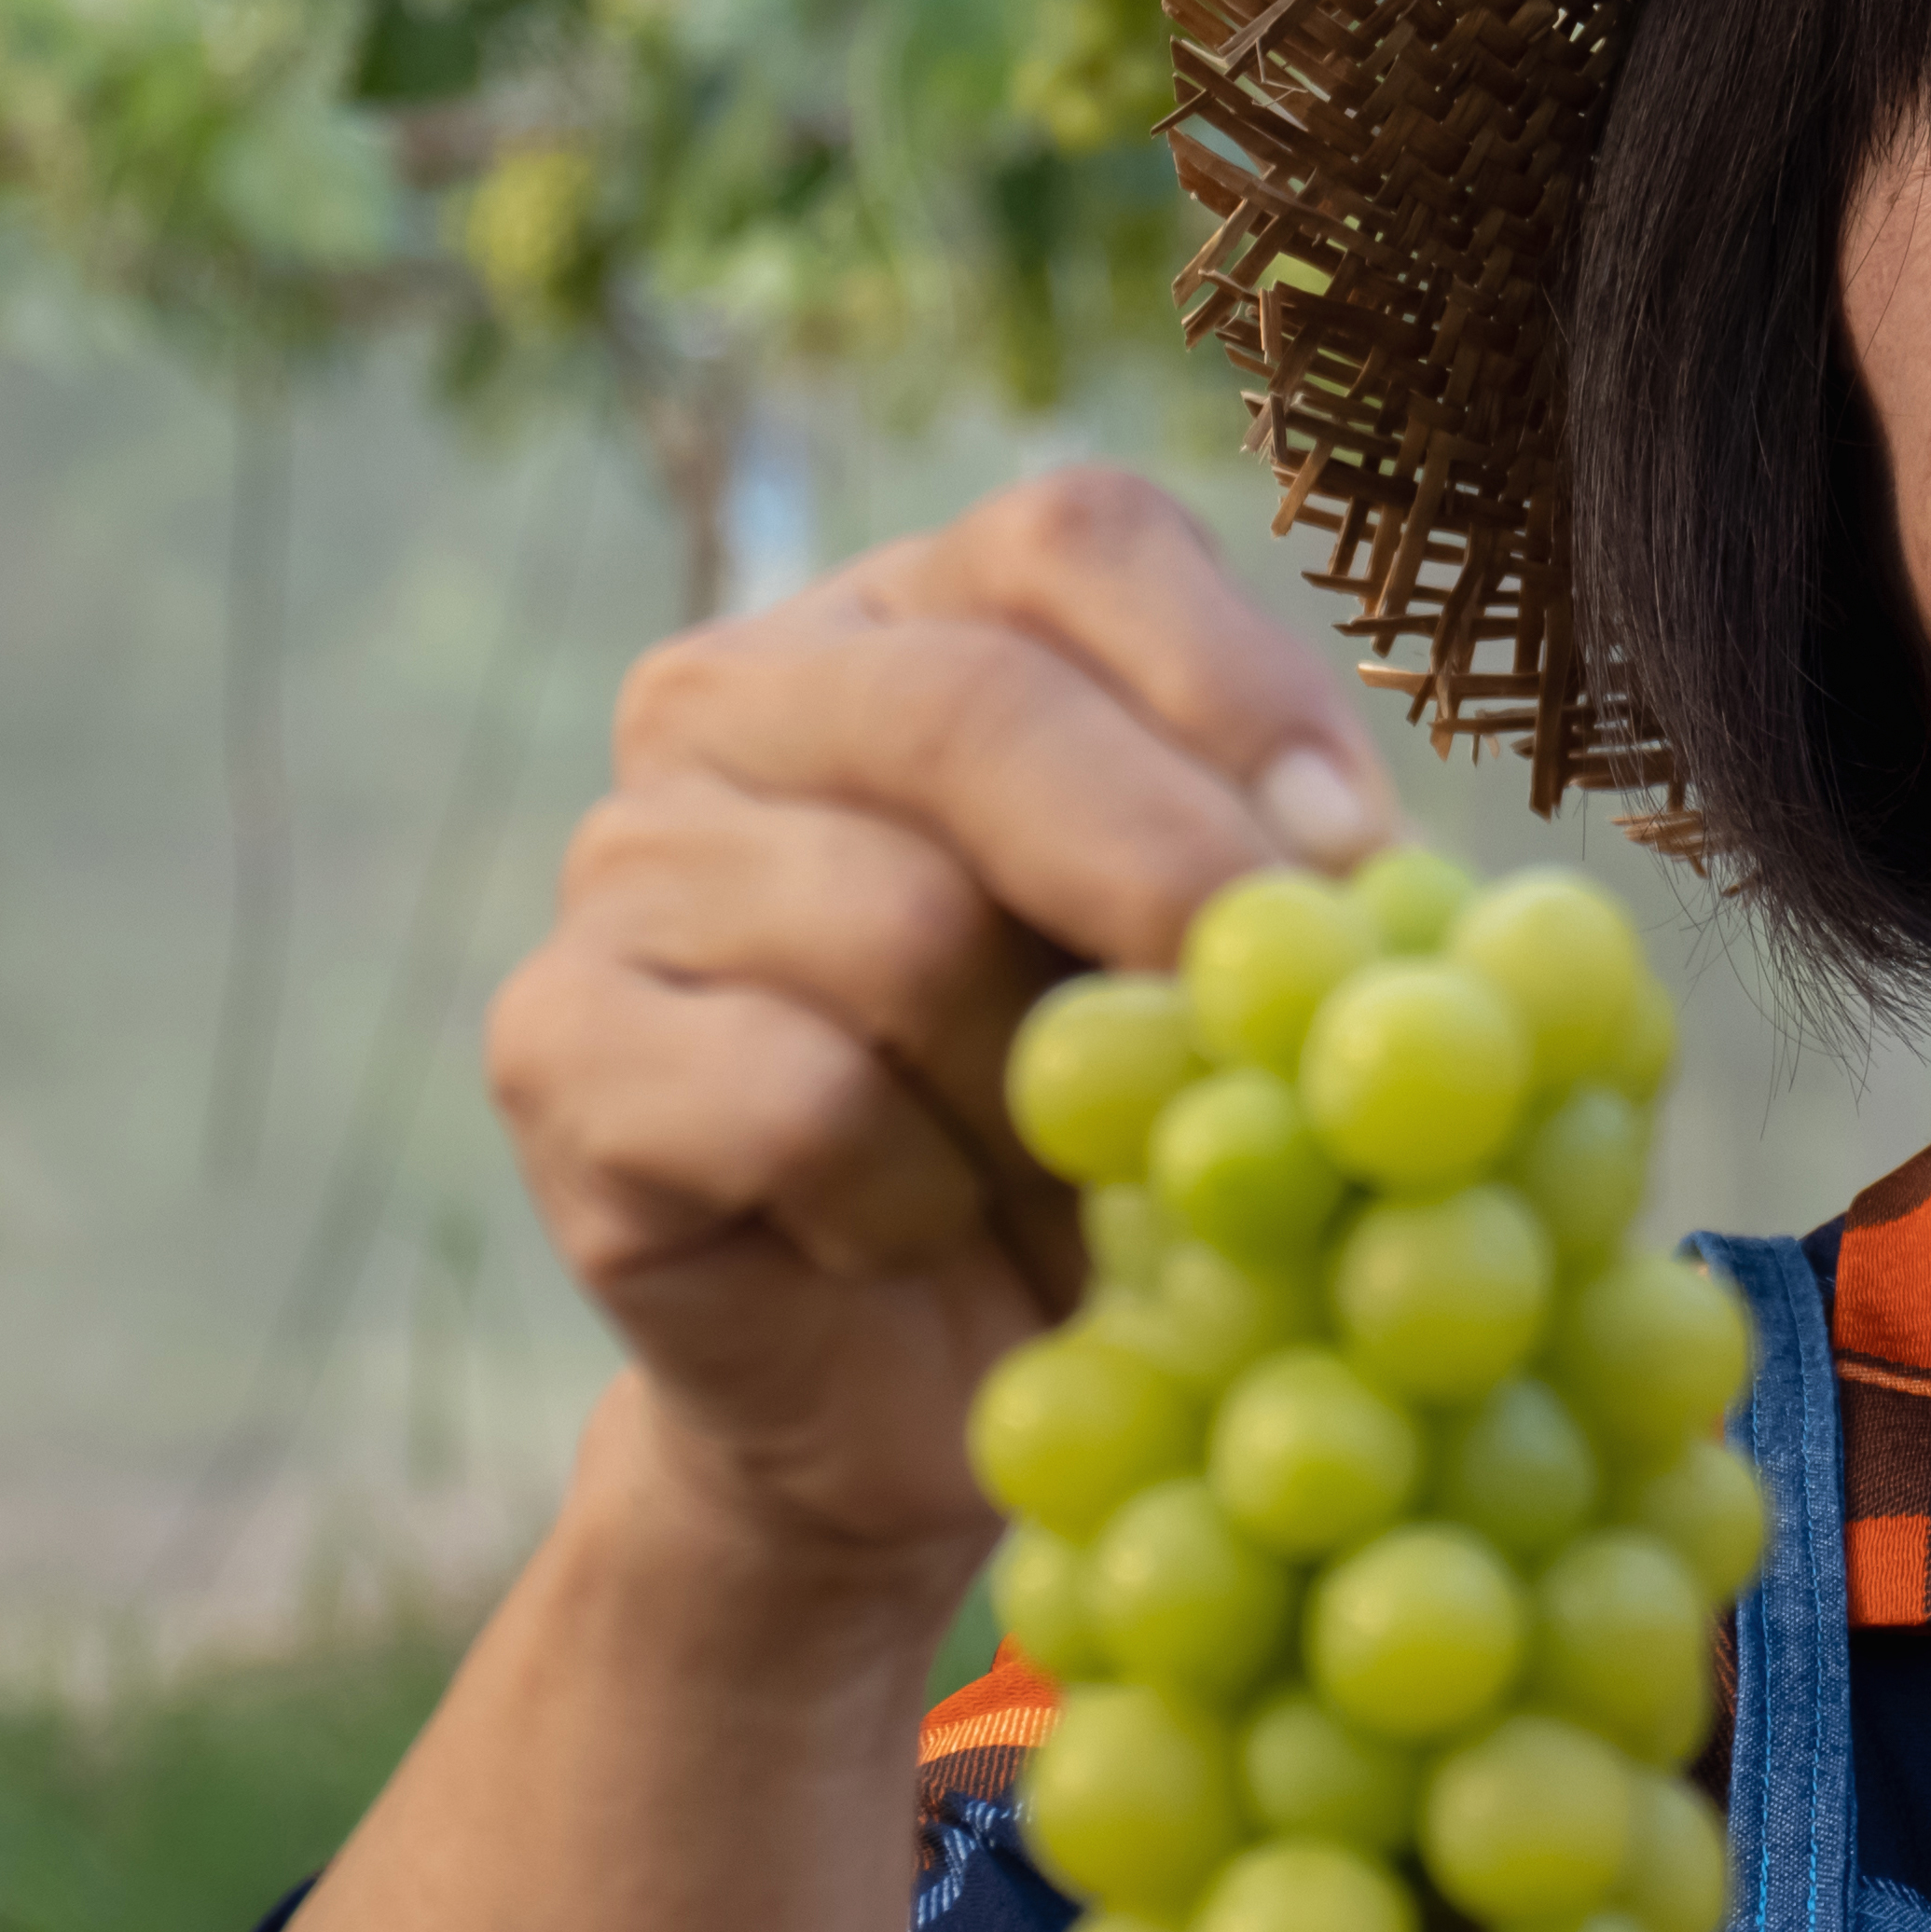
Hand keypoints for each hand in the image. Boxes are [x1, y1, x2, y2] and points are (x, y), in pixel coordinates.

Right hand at [484, 466, 1400, 1577]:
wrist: (921, 1392)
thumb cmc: (1101, 1150)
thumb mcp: (1217, 991)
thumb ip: (1283, 888)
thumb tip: (1374, 876)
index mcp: (922, 618)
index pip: (1072, 539)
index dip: (1235, 681)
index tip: (1367, 856)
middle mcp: (741, 694)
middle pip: (975, 705)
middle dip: (1170, 869)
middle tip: (1295, 1016)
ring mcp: (624, 859)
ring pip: (895, 924)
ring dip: (1042, 1092)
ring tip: (1069, 1182)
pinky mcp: (556, 1042)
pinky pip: (791, 1100)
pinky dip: (909, 1199)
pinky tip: (916, 1242)